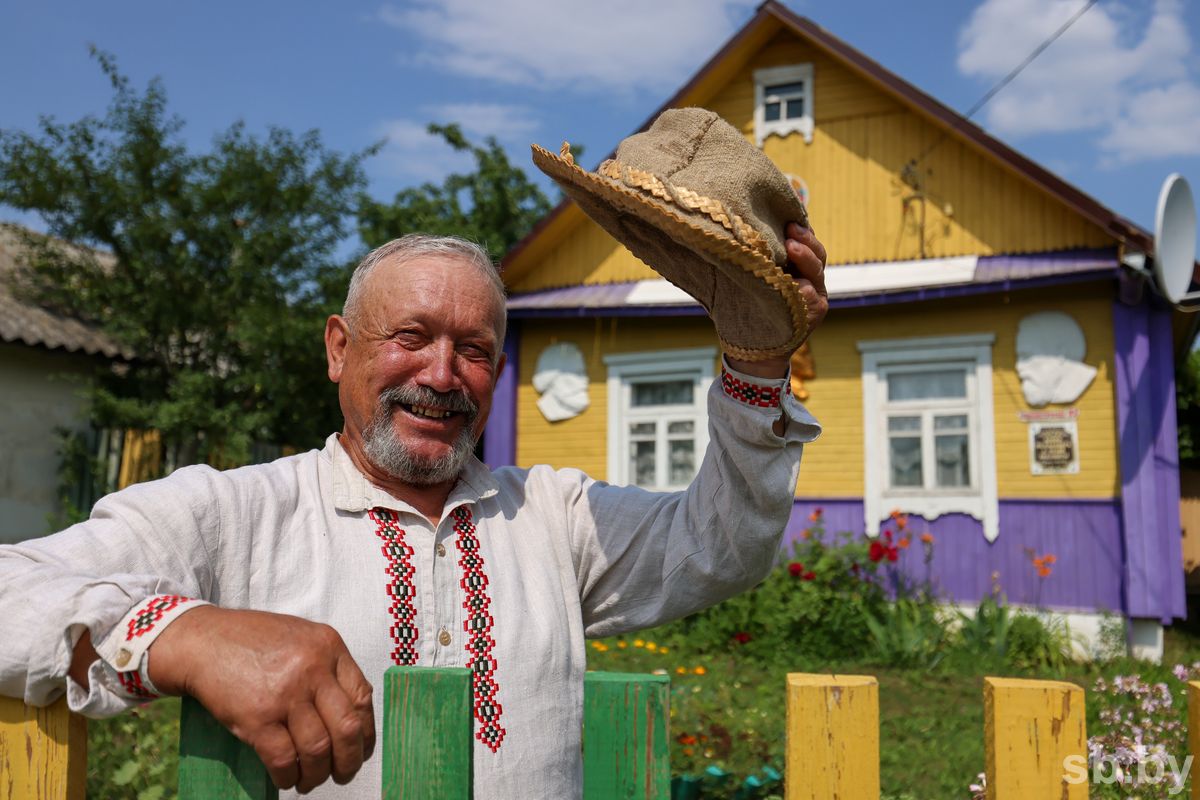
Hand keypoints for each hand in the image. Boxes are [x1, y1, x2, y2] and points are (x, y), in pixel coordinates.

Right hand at [149, 606, 375, 793]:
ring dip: (318, 774)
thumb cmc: (252, 640)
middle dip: (349, 760)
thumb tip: (351, 712)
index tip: (361, 748)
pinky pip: (283, 759)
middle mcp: (312, 669)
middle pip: (348, 728)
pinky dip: (289, 777)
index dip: (366, 731)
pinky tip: (287, 780)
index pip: (362, 697)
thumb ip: (327, 666)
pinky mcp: (256, 717)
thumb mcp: (301, 638)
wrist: (202, 641)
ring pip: (318, 749)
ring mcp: (285, 694)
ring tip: (310, 780)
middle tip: (342, 774)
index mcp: (328, 646)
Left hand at [727, 220, 827, 378]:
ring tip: (791, 247)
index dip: (801, 232)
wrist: (751, 350)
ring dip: (805, 258)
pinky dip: (803, 288)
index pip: (807, 245)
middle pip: (817, 255)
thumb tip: (735, 230)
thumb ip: (757, 261)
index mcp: (798, 271)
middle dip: (805, 240)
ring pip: (816, 273)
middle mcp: (811, 283)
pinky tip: (795, 281)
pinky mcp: (812, 316)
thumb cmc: (747, 310)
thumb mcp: (750, 281)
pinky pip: (810, 298)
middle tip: (790, 230)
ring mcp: (814, 300)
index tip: (787, 219)